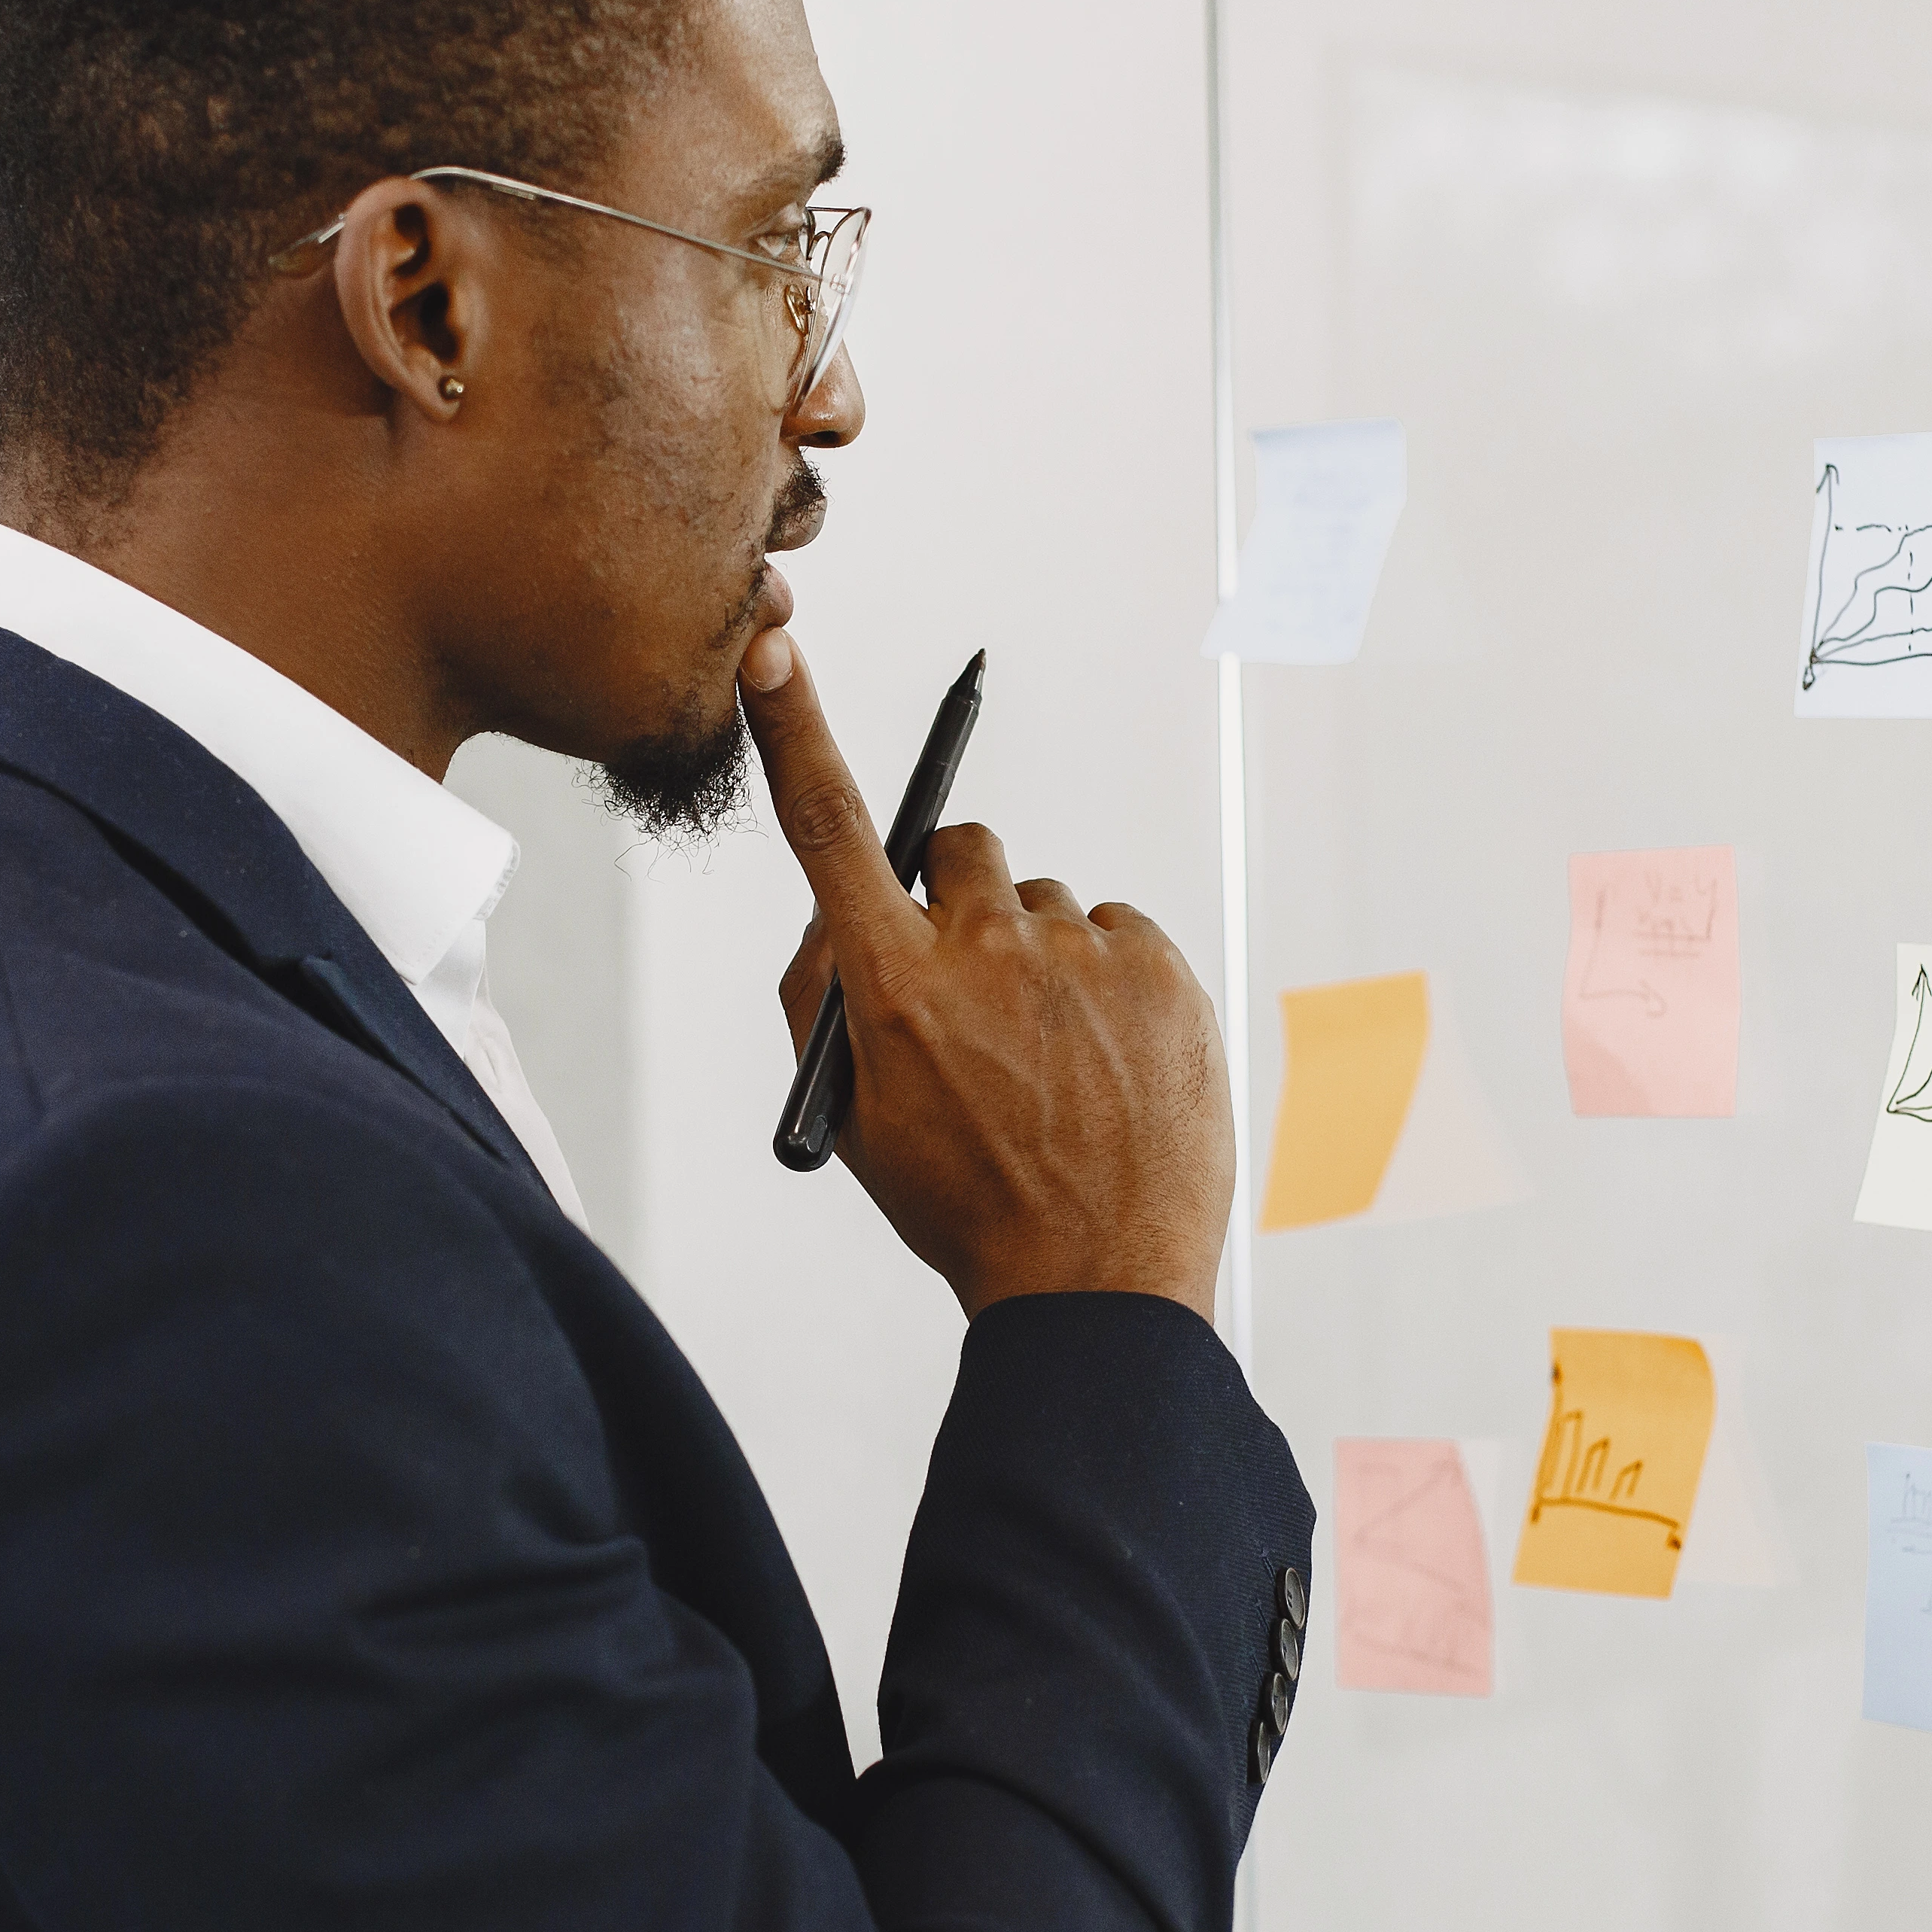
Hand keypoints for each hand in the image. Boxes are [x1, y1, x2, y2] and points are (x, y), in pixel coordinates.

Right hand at [738, 636, 1233, 1319]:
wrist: (1098, 1283)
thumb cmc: (968, 1206)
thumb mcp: (855, 1119)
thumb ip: (822, 1001)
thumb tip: (834, 913)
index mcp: (894, 987)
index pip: (826, 829)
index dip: (793, 728)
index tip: (771, 647)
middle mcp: (985, 950)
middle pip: (957, 849)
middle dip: (956, 897)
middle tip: (974, 991)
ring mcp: (1080, 955)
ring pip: (1042, 900)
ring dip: (1037, 953)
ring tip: (1053, 1062)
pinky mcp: (1160, 967)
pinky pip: (1115, 930)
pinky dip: (1106, 978)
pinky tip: (1105, 1061)